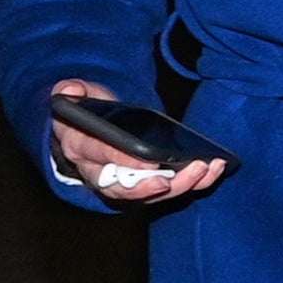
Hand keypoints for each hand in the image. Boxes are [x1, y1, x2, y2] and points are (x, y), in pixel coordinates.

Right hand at [45, 78, 223, 207]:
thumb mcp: (74, 95)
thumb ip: (72, 91)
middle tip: (178, 176)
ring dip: (179, 185)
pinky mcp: (142, 186)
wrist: (85, 132)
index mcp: (80, 148)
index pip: (99, 156)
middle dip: (152, 185)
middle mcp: (98, 173)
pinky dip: (191, 183)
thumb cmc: (86, 112)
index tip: (147, 161)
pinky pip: (166, 190)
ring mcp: (121, 183)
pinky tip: (212, 170)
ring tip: (204, 168)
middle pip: (124, 189)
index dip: (121, 161)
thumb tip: (70, 89)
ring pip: (148, 194)